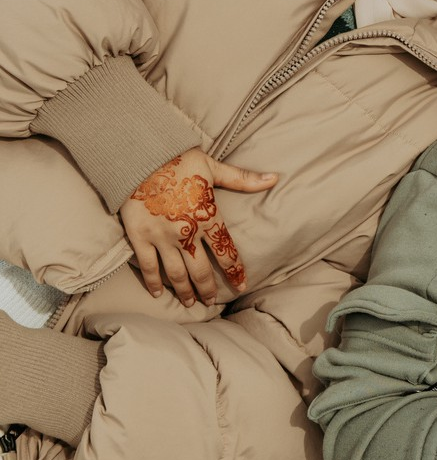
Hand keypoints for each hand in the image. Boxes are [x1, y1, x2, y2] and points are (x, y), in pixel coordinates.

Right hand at [119, 151, 277, 304]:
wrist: (140, 156)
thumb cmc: (180, 160)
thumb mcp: (214, 168)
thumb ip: (243, 179)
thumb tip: (274, 178)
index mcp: (207, 216)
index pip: (226, 250)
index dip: (235, 270)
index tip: (241, 285)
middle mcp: (186, 233)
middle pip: (200, 270)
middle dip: (208, 289)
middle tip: (212, 302)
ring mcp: (161, 238)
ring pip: (175, 273)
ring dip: (184, 291)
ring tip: (190, 303)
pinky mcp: (140, 237)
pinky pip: (147, 266)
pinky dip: (152, 282)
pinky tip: (157, 293)